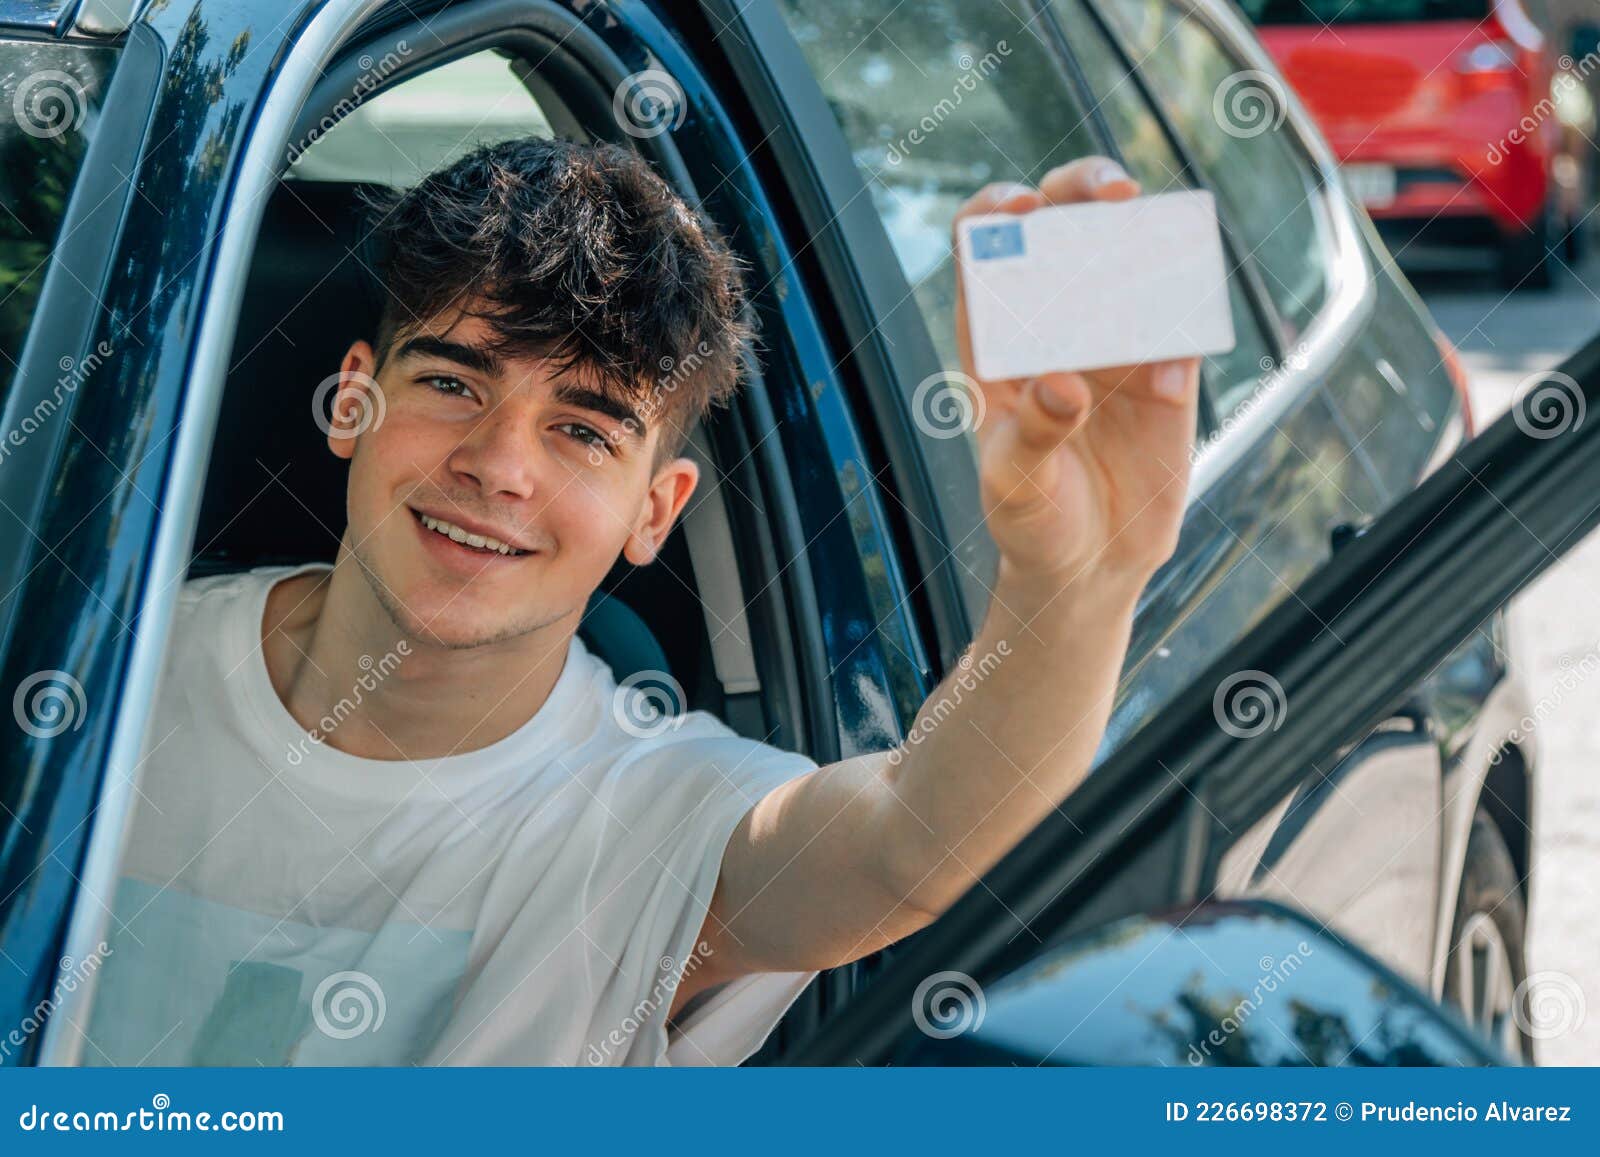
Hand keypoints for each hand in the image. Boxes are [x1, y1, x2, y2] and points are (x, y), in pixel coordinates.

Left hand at [952, 157, 1200, 592]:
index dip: (997, 210)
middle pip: (1066, 223)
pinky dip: (1185, 332)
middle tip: (1115, 194)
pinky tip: (1169, 384)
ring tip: (1160, 254)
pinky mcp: (1167, 366)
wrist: (1092, 563)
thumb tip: (1063, 385)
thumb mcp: (1014, 484)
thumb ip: (1032, 435)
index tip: (1021, 207)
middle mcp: (1052, 321)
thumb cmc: (1031, 519)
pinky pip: (1183, 321)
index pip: (983, 247)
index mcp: (994, 337)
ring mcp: (1112, 337)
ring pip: (1132, 254)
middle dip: (1087, 187)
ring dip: (1150, 236)